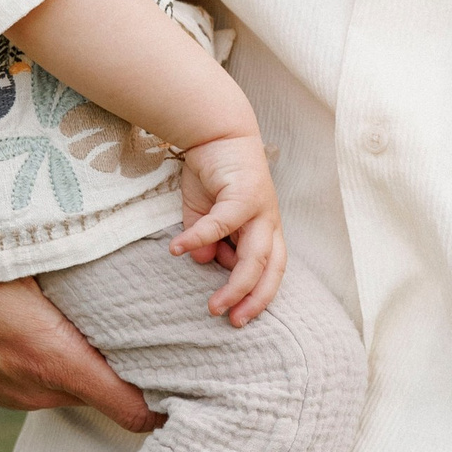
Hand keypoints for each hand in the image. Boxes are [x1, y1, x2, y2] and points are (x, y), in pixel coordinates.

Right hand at [0, 225, 156, 429]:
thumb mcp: (9, 245)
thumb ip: (75, 246)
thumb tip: (138, 229)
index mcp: (49, 358)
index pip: (134, 407)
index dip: (173, 396)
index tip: (206, 374)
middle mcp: (31, 389)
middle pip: (108, 389)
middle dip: (141, 366)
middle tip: (171, 326)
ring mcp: (2, 395)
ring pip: (70, 382)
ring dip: (93, 358)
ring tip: (122, 316)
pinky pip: (32, 378)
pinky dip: (52, 358)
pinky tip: (55, 319)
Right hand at [170, 135, 285, 325]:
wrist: (216, 130)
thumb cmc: (214, 173)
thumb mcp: (205, 213)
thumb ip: (205, 238)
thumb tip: (200, 261)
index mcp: (264, 229)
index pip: (270, 270)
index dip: (258, 296)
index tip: (238, 318)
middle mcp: (269, 222)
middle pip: (272, 269)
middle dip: (256, 299)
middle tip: (234, 322)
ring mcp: (261, 208)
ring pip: (256, 256)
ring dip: (236, 284)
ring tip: (213, 304)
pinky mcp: (245, 193)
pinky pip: (223, 224)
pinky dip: (201, 238)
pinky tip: (179, 250)